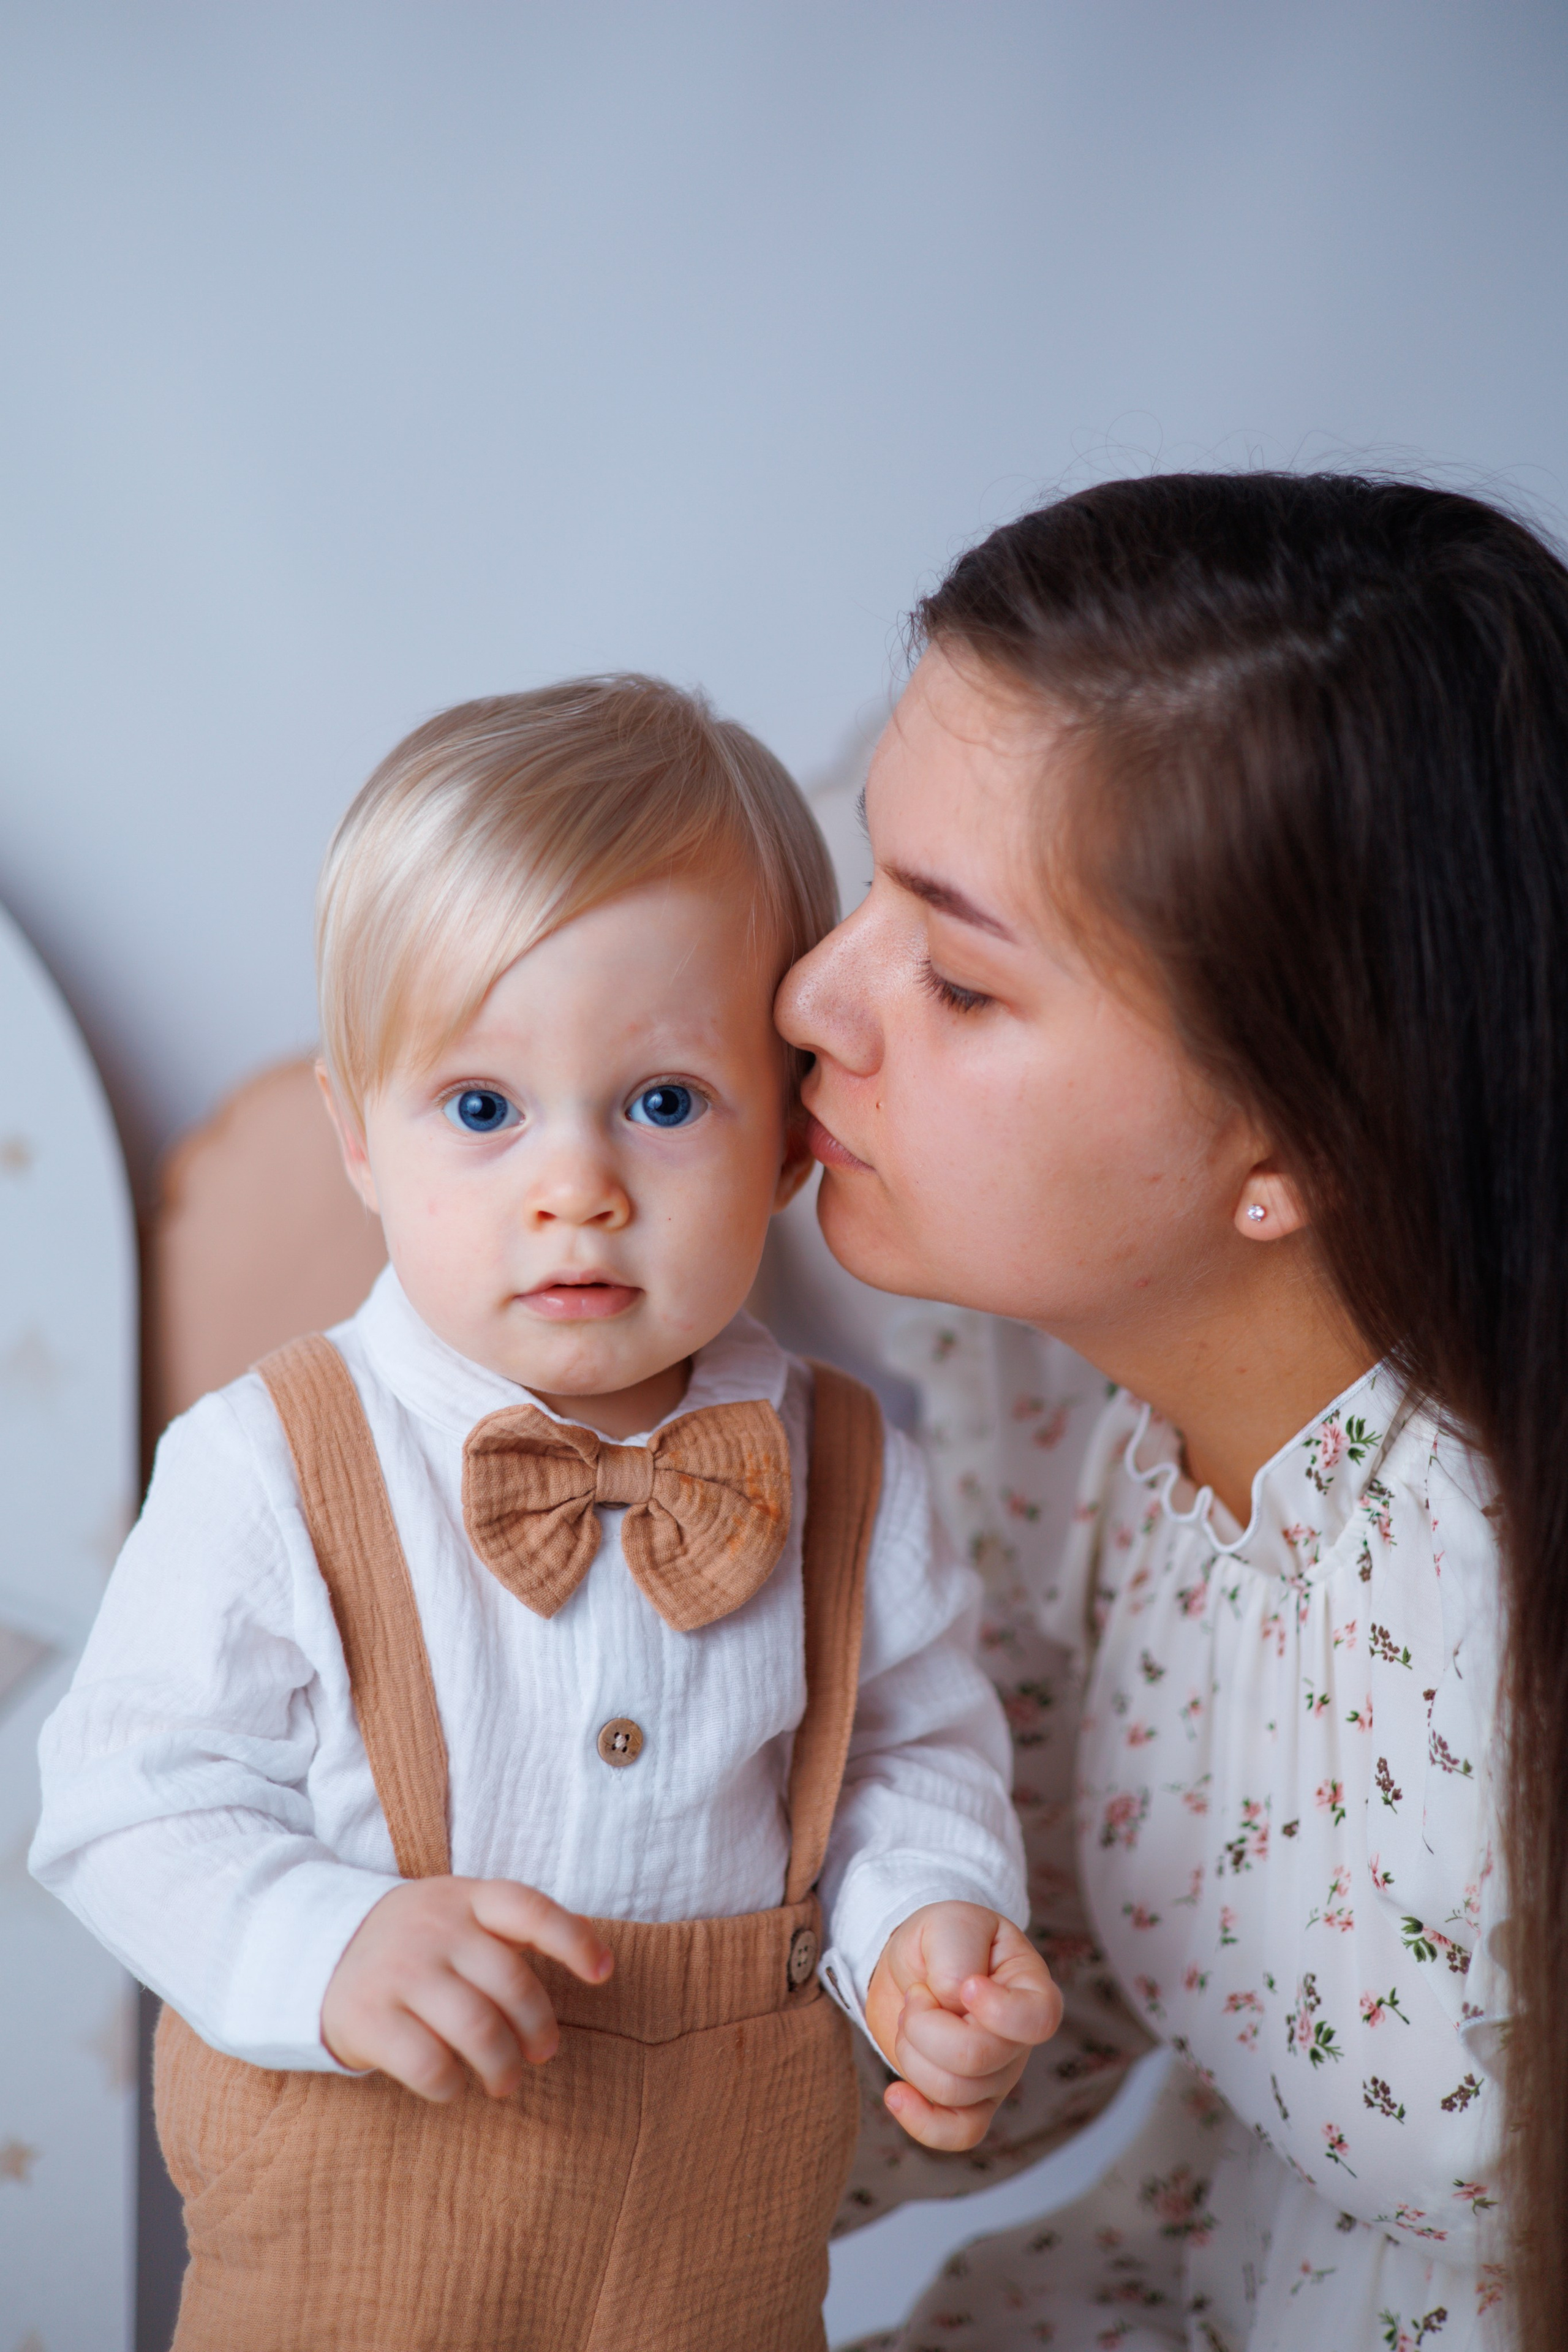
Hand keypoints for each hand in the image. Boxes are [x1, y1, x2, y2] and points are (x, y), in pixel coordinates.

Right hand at [320, 1876, 611, 2101]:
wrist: (320, 1950)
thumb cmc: (418, 1942)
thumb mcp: (459, 1913)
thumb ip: (513, 1931)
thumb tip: (595, 1963)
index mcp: (465, 1897)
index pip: (529, 1908)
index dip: (573, 1939)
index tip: (603, 1972)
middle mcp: (434, 1928)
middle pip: (511, 1983)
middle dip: (538, 2028)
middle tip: (542, 2053)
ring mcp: (399, 1971)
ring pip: (477, 2029)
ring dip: (503, 2066)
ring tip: (504, 2080)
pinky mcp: (367, 2017)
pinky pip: (429, 2064)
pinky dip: (451, 2085)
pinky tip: (453, 2084)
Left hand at [866, 1902, 1061, 2150]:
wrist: (911, 1965)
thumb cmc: (941, 1939)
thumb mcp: (948, 1923)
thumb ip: (957, 1954)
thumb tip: (957, 2001)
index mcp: (1030, 1990)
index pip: (1037, 2019)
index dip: (997, 2011)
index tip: (966, 1986)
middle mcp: (1019, 2041)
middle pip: (978, 2059)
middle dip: (927, 2026)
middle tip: (917, 1995)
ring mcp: (996, 2077)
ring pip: (954, 2091)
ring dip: (913, 2051)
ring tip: (912, 2018)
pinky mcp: (967, 2103)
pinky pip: (957, 2134)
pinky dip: (921, 2121)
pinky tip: (895, 2094)